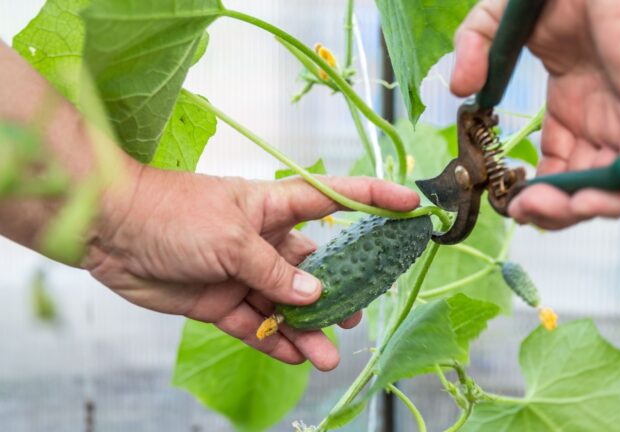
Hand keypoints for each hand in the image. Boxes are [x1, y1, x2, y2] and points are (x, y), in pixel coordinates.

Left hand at [83, 164, 419, 370]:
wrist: (111, 232)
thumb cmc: (172, 213)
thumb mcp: (231, 238)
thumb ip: (273, 271)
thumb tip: (314, 297)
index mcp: (274, 207)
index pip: (335, 197)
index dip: (375, 199)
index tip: (411, 207)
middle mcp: (266, 240)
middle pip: (317, 266)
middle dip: (340, 290)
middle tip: (358, 314)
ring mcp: (245, 272)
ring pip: (289, 304)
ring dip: (309, 328)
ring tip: (327, 355)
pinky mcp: (223, 301)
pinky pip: (258, 325)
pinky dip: (275, 341)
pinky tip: (295, 357)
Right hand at [451, 0, 619, 228]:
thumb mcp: (502, 20)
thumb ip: (473, 49)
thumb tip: (458, 90)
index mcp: (572, 103)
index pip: (556, 164)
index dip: (531, 189)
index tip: (505, 199)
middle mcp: (601, 119)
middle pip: (578, 185)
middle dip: (549, 210)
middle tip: (519, 211)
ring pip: (609, 189)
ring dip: (575, 211)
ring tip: (538, 209)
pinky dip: (614, 196)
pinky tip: (580, 201)